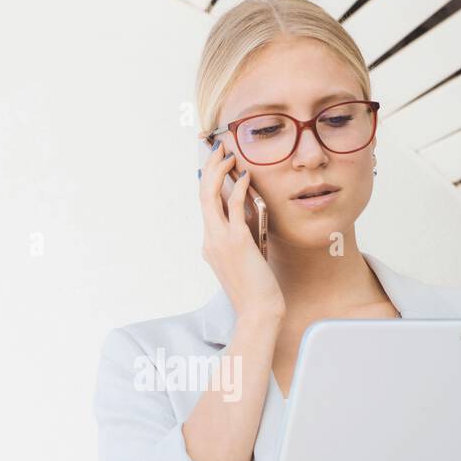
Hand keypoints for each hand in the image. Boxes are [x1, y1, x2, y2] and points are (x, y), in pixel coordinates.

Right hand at [199, 138, 284, 319]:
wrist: (258, 312)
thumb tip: (249, 218)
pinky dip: (238, 189)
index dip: (208, 180)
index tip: (216, 162)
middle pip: (202, 194)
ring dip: (218, 171)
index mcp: (210, 243)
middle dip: (209, 168)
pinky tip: (245, 177)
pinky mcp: (236, 242)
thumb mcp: (246, 259)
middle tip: (219, 149)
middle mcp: (210, 239)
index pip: (205, 205)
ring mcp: (220, 240)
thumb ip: (243, 238)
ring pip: (210, 196)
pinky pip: (234, 208)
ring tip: (228, 155)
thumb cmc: (257, 289)